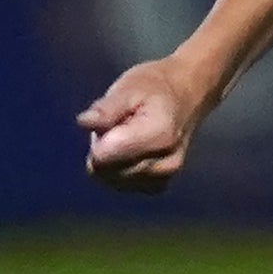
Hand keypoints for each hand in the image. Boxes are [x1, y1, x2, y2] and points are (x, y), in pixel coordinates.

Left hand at [78, 55, 211, 191]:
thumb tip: (84, 122)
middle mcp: (164, 164)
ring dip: (111, 160)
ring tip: (126, 136)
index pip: (103, 157)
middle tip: (118, 126)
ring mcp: (164, 178)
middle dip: (103, 149)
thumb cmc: (156, 86)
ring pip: (112, 180)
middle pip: (106, 171)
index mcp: (158, 136)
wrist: (188, 94)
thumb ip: (106, 108)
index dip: (99, 138)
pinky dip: (120, 170)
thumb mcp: (129, 87)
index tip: (112, 120)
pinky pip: (123, 185)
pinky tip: (131, 151)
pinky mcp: (160, 186)